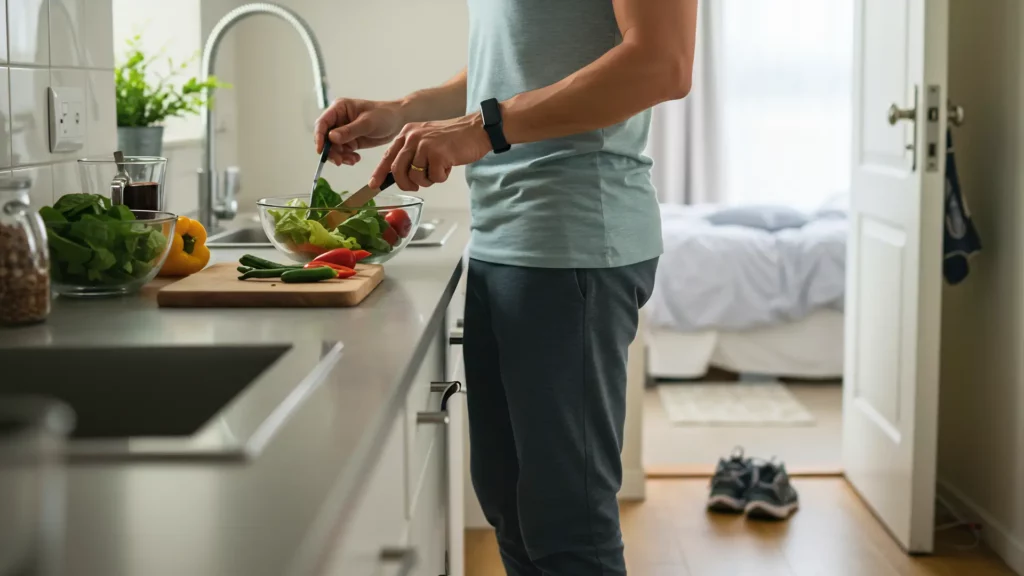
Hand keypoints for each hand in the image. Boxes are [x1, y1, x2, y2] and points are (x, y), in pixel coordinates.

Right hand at [313, 98, 405, 165]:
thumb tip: (331, 138)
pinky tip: (356, 159)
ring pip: (334, 147)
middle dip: (331, 151)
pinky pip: (343, 152)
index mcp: (339, 108)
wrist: (399, 121)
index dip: (319, 137)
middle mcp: (338, 119)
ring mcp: (344, 131)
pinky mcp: (350, 141)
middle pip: (325, 138)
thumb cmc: (384, 115)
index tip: (321, 150)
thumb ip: (349, 131)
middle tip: (339, 161)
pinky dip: (347, 157)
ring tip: (352, 160)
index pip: (323, 123)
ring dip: (340, 156)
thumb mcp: (367, 123)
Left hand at [369, 113, 491, 190]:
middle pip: (397, 170)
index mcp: (407, 133)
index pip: (387, 156)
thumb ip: (411, 153)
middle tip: (416, 187)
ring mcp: (425, 145)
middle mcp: (412, 137)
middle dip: (405, 183)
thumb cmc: (453, 138)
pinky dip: (442, 177)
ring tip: (439, 168)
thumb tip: (397, 174)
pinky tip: (449, 165)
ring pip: (415, 177)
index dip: (379, 173)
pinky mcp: (438, 154)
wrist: (476, 129)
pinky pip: (434, 177)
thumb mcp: (426, 139)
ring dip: (428, 179)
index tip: (373, 185)